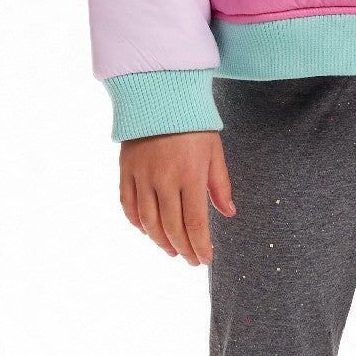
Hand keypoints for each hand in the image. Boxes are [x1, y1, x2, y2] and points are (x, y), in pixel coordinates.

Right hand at [119, 130, 234, 264]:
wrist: (160, 95)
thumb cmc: (193, 124)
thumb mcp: (214, 151)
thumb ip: (220, 185)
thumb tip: (229, 213)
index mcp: (190, 175)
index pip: (194, 223)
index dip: (199, 246)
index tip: (205, 259)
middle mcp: (164, 179)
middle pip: (171, 227)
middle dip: (183, 249)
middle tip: (190, 260)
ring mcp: (142, 175)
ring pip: (148, 221)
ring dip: (160, 241)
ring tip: (171, 250)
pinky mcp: (125, 170)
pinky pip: (127, 205)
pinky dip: (136, 223)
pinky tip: (147, 232)